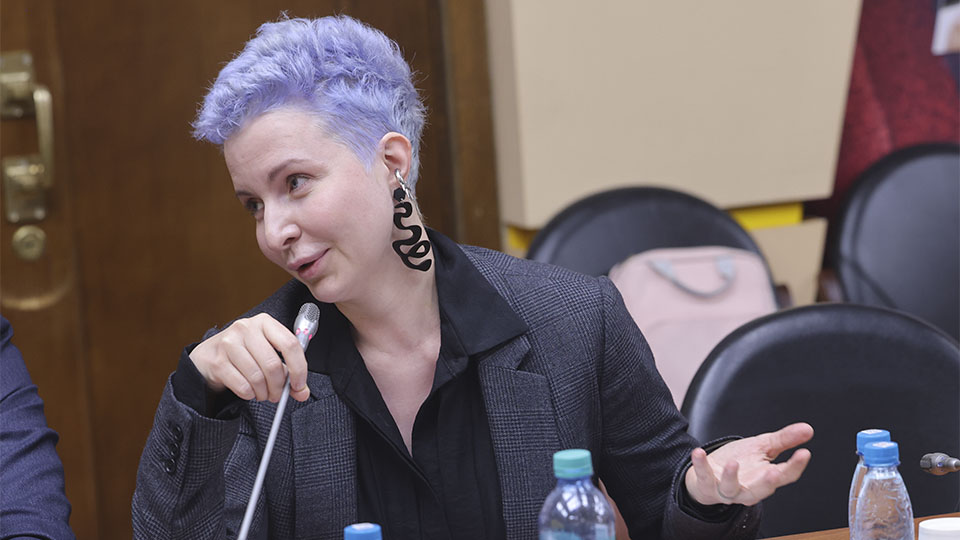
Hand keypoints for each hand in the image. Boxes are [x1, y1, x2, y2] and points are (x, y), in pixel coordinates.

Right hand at [189, 313, 310, 402]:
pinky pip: (242, 386)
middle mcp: (246, 328)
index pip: (290, 344)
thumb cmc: (244, 353)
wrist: (208, 355)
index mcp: (264, 322)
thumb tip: (302, 392)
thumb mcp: (267, 355)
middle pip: (273, 364)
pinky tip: (249, 391)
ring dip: (263, 393)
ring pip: (257, 377)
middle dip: (278, 387)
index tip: (299, 384)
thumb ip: (288, 372)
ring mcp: (229, 343)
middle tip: (277, 395)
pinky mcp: (217, 361)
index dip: (299, 368)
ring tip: (262, 393)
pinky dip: (249, 394)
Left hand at [684, 422, 812, 506]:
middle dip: (768, 483)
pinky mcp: (707, 484)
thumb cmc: (740, 461)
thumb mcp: (762, 448)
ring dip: (732, 476)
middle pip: (761, 490)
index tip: (805, 452)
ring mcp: (727, 489)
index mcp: (765, 478)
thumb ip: (784, 440)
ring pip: (731, 488)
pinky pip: (704, 477)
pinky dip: (701, 465)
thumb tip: (808, 429)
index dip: (796, 466)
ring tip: (733, 463)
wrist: (710, 474)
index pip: (786, 476)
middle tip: (775, 473)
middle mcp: (748, 488)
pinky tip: (699, 452)